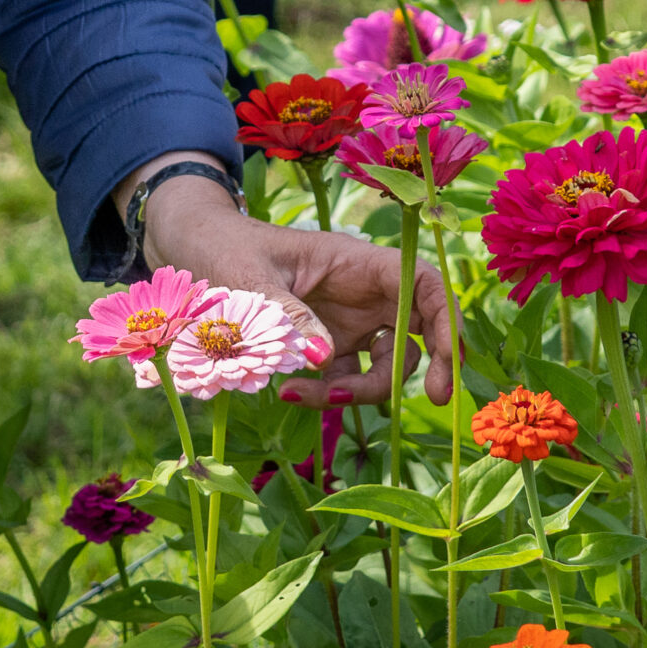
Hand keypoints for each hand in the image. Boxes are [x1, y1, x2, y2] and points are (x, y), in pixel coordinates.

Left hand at [120, 153, 455, 409]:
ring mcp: (349, 321)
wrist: (197, 252)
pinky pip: (344, 377)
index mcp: (357, 261)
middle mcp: (364, 292)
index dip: (445, 318)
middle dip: (427, 365)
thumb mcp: (252, 279)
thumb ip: (288, 317)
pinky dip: (326, 393)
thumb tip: (324, 359)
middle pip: (417, 330)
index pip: (423, 283)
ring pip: (383, 363)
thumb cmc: (227, 250)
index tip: (449, 357)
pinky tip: (288, 392)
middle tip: (432, 398)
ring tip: (304, 395)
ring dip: (359, 389)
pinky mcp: (328, 345)